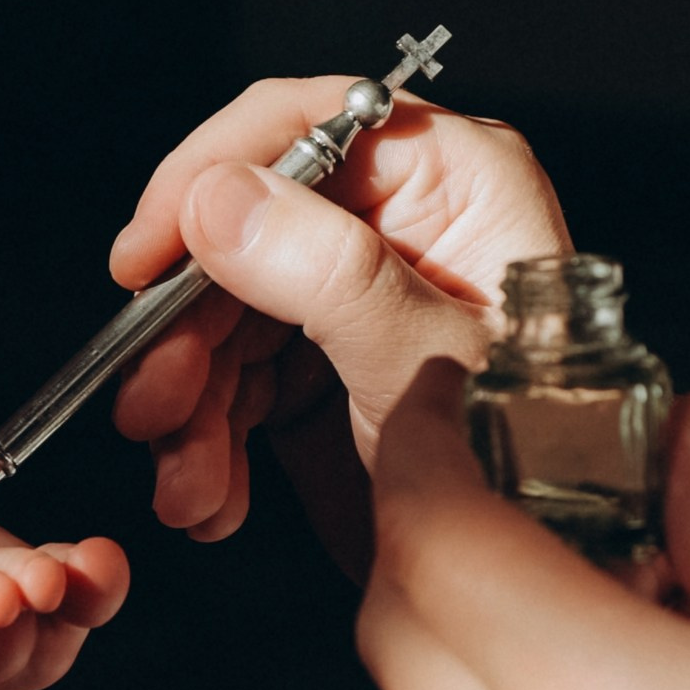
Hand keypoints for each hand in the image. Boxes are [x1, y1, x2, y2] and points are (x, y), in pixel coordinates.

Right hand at [108, 78, 571, 540]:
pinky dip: (208, 448)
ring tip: (188, 488)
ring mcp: (350, 301)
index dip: (206, 181)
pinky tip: (211, 499)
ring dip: (188, 412)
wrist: (543, 561)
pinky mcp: (319, 371)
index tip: (145, 257)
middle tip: (155, 407)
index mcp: (448, 181)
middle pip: (238, 239)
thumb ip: (328, 273)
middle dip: (185, 336)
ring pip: (220, 323)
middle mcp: (393, 229)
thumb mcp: (427, 359)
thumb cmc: (532, 454)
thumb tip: (220, 201)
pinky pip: (232, 388)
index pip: (302, 128)